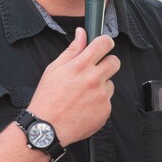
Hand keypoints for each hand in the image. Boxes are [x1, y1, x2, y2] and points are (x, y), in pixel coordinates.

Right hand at [28, 27, 120, 145]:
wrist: (47, 128)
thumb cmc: (48, 98)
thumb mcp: (54, 69)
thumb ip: (72, 50)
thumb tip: (82, 33)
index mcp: (80, 66)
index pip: (104, 44)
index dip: (105, 41)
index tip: (104, 44)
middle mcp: (93, 80)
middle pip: (115, 62)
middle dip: (107, 63)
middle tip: (95, 70)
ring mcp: (101, 96)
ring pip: (110, 83)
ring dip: (101, 86)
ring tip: (83, 94)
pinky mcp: (105, 110)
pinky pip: (107, 100)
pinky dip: (99, 102)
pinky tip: (84, 106)